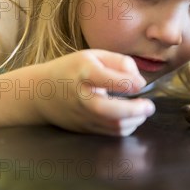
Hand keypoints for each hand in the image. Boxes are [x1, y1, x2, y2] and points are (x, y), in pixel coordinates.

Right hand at [33, 50, 155, 135]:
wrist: (40, 92)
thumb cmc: (71, 70)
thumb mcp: (93, 56)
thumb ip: (120, 62)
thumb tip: (140, 82)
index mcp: (85, 72)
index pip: (114, 81)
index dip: (134, 83)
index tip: (141, 83)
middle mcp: (83, 96)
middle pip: (113, 111)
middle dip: (137, 110)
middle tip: (149, 106)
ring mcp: (82, 115)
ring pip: (115, 126)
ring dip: (134, 120)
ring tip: (141, 111)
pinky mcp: (84, 128)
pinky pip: (110, 133)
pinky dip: (125, 127)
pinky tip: (129, 118)